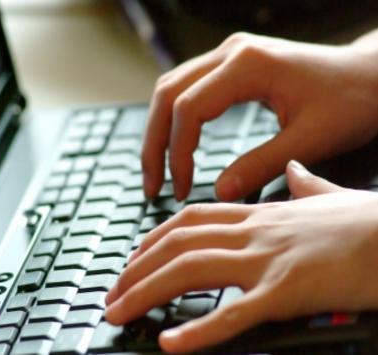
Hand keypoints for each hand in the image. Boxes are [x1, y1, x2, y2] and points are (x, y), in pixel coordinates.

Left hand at [105, 161, 377, 352]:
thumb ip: (305, 184)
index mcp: (261, 214)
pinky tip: (171, 344)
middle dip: (136, 270)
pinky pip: (235, 312)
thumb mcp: (329, 198)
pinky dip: (199, 331)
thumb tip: (295, 170)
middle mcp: (255, 232)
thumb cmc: (369, 222)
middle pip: (178, 246)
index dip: (154, 238)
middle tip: (111, 293)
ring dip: (147, 293)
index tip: (134, 256)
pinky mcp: (289, 291)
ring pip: (191, 271)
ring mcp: (269, 260)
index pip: (191, 220)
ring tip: (118, 313)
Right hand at [142, 32, 377, 200]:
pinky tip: (175, 146)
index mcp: (248, 64)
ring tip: (157, 171)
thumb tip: (218, 192)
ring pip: (170, 90)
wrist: (372, 75)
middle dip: (154, 143)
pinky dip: (174, 121)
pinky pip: (186, 90)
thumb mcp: (311, 138)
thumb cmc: (352, 101)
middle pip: (167, 94)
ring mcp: (228, 56)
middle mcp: (231, 53)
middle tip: (153, 185)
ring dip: (158, 131)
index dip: (177, 152)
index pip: (189, 108)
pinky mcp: (231, 66)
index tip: (180, 188)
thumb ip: (262, 165)